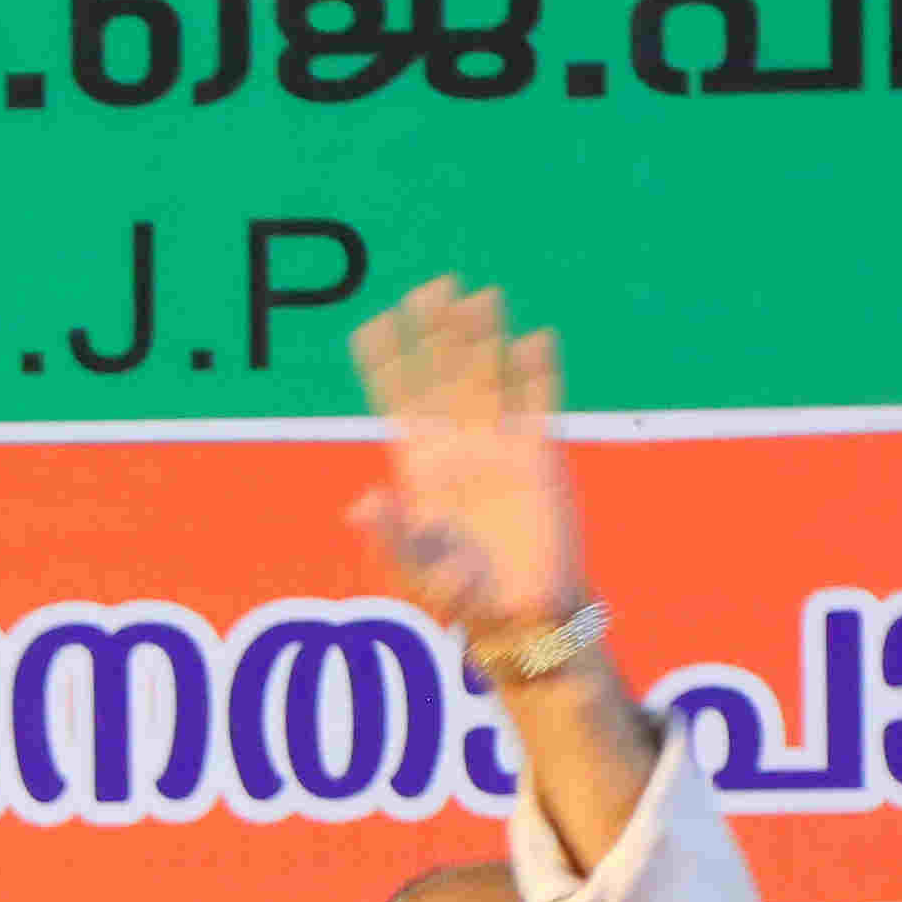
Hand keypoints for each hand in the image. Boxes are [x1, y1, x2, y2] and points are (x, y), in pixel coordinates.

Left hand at [348, 278, 585, 639]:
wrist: (517, 613)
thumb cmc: (461, 594)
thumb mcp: (418, 566)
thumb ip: (391, 533)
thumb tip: (360, 503)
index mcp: (420, 469)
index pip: (399, 405)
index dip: (386, 367)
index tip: (371, 325)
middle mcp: (459, 449)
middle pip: (444, 379)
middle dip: (436, 336)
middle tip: (429, 287)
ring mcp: (500, 448)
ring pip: (489, 381)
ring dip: (484, 340)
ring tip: (477, 295)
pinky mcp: (540, 459)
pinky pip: (538, 406)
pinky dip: (537, 373)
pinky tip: (535, 339)